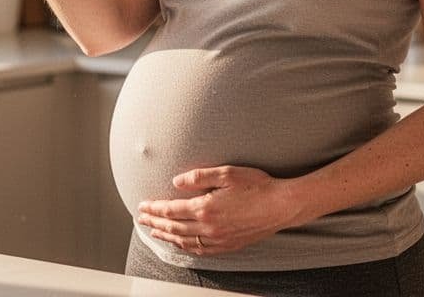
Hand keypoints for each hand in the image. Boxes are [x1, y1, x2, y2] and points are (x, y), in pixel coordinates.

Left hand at [137, 165, 301, 255]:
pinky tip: (182, 244)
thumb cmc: (257, 186)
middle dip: (155, 222)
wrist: (282, 205)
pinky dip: (186, 248)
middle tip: (142, 218)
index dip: (154, 208)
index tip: (142, 205)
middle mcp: (209, 227)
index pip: (170, 210)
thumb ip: (198, 178)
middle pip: (173, 227)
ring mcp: (219, 239)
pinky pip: (201, 251)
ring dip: (167, 236)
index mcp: (205, 208)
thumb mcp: (226, 173)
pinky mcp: (229, 245)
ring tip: (155, 232)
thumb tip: (175, 182)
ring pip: (185, 241)